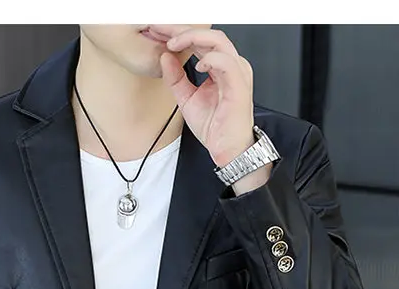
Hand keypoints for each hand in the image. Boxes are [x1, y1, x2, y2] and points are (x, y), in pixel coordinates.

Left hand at [156, 25, 255, 167]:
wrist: (227, 149)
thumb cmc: (215, 127)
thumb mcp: (186, 99)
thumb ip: (176, 78)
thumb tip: (164, 57)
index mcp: (220, 67)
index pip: (200, 41)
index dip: (178, 34)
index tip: (158, 33)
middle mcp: (230, 65)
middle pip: (208, 35)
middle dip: (182, 30)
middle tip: (161, 30)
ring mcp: (237, 73)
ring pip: (218, 41)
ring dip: (193, 38)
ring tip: (173, 44)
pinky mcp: (239, 85)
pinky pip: (226, 62)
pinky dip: (211, 58)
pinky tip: (198, 65)